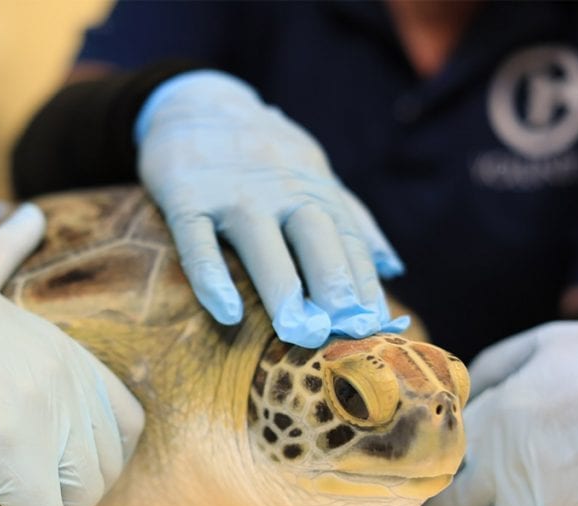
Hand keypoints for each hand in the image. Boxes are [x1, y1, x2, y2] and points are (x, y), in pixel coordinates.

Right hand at [0, 205, 144, 505]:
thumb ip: (7, 251)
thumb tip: (28, 212)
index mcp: (64, 349)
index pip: (126, 421)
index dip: (98, 455)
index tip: (56, 469)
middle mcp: (65, 381)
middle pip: (107, 467)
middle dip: (74, 495)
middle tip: (29, 504)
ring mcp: (41, 417)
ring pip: (79, 500)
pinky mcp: (8, 456)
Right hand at [135, 70, 406, 347]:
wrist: (194, 102)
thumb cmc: (261, 151)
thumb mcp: (313, 172)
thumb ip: (351, 218)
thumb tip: (392, 269)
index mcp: (314, 187)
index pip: (348, 240)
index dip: (364, 284)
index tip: (377, 326)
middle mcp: (279, 188)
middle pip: (315, 237)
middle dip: (334, 283)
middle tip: (346, 331)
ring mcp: (232, 192)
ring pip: (261, 241)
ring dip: (282, 287)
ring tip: (298, 331)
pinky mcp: (185, 195)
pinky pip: (197, 240)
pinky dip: (211, 276)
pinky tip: (226, 311)